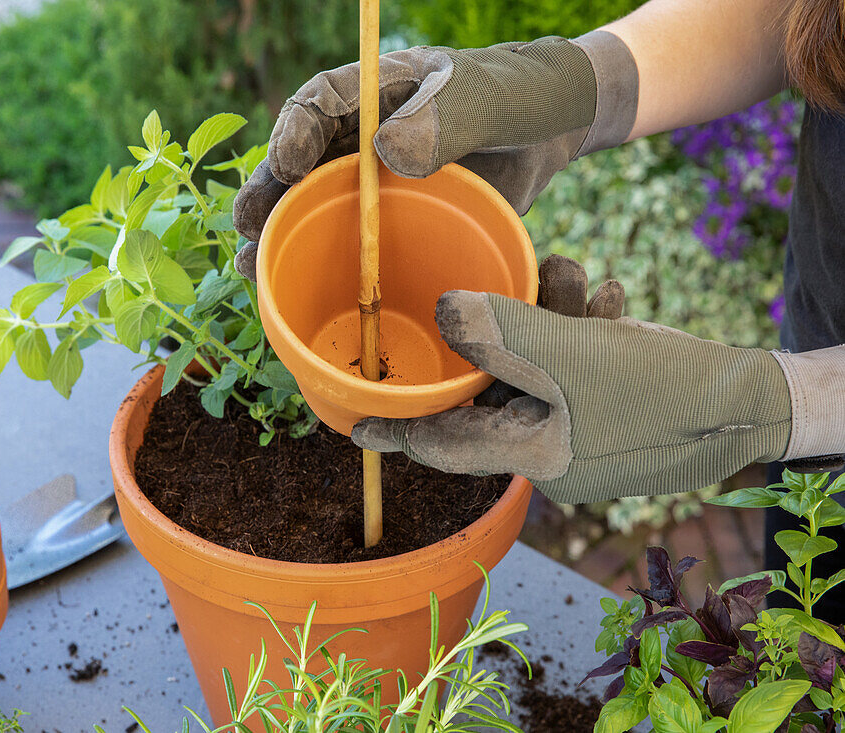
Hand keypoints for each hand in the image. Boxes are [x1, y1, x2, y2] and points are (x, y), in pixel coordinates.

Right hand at [233, 31, 638, 280]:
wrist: (551, 131)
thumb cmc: (520, 97)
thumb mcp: (489, 99)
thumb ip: (446, 118)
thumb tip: (387, 153)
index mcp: (377, 91)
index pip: (321, 102)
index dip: (294, 130)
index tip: (287, 161)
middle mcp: (361, 136)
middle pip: (298, 162)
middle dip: (267, 194)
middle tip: (246, 226)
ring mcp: (371, 182)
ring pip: (310, 207)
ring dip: (276, 238)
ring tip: (251, 269)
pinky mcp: (389, 222)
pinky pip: (347, 242)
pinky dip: (318, 267)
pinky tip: (292, 293)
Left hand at [351, 276, 801, 503]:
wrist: (757, 402)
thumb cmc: (661, 389)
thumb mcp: (567, 353)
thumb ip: (497, 332)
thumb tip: (444, 315)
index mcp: (530, 455)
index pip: (445, 444)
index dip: (398, 432)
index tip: (354, 426)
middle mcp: (549, 448)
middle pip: (495, 387)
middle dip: (501, 330)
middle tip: (513, 284)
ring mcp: (582, 429)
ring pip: (538, 365)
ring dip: (551, 315)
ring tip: (576, 278)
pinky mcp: (609, 405)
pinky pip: (574, 364)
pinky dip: (583, 327)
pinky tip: (607, 299)